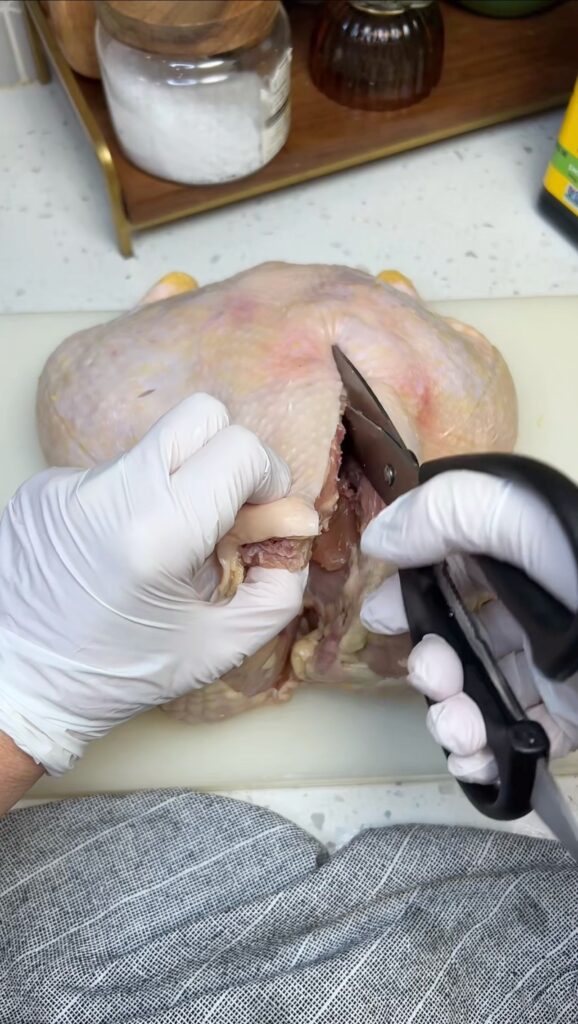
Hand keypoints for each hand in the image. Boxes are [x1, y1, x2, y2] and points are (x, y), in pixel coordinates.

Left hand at [0, 395, 305, 775]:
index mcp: (159, 532)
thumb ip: (277, 589)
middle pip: (201, 415)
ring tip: (161, 547)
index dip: (268, 475)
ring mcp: (71, 484)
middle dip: (228, 454)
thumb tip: (294, 537)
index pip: (240, 447)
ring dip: (177, 483)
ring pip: (156, 447)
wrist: (17, 684)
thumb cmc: (117, 675)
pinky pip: (114, 472)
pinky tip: (119, 550)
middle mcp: (110, 491)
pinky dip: (133, 500)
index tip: (261, 512)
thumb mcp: (217, 647)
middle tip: (224, 509)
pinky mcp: (44, 488)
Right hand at [360, 471, 577, 783]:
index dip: (410, 592)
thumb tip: (382, 538)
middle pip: (460, 637)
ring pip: (480, 692)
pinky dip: (487, 754)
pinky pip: (518, 737)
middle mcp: (537, 608)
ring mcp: (555, 667)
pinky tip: (478, 761)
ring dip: (451, 716)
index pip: (452, 566)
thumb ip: (451, 513)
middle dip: (431, 665)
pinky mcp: (573, 717)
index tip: (380, 619)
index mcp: (527, 555)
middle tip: (435, 680)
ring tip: (460, 731)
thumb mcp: (529, 520)